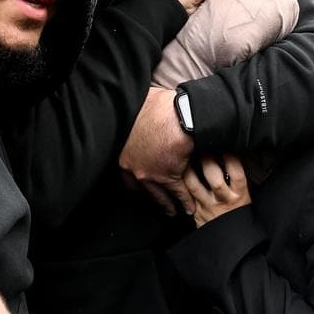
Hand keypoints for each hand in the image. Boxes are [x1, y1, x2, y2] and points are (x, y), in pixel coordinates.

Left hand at [119, 87, 195, 214]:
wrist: (178, 115)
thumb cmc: (158, 106)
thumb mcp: (140, 105)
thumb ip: (137, 111)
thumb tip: (136, 103)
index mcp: (123, 150)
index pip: (123, 169)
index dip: (129, 175)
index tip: (134, 180)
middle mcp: (133, 167)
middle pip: (137, 188)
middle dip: (145, 195)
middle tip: (151, 201)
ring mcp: (151, 175)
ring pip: (158, 195)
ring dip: (165, 204)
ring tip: (171, 211)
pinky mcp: (170, 178)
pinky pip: (178, 193)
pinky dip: (185, 202)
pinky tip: (189, 208)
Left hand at [183, 153, 250, 226]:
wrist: (232, 238)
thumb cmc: (238, 212)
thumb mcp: (245, 196)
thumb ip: (237, 178)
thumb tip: (233, 155)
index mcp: (239, 194)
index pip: (236, 172)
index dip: (230, 157)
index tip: (225, 147)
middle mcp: (223, 200)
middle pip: (214, 178)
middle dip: (208, 161)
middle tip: (204, 149)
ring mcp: (208, 206)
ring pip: (194, 185)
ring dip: (189, 170)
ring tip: (188, 158)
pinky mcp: (196, 212)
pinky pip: (186, 195)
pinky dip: (182, 183)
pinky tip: (181, 173)